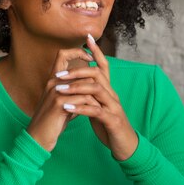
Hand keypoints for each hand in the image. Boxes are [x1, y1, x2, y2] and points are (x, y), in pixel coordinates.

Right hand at [27, 47, 97, 151]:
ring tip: (103, 97)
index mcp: (54, 80)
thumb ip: (73, 94)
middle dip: (91, 71)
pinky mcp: (59, 104)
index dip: (77, 51)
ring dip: (94, 89)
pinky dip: (91, 103)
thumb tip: (87, 89)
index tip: (91, 56)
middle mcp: (53, 83)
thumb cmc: (53, 121)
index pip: (62, 54)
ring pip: (81, 83)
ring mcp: (55, 92)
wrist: (39, 137)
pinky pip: (81, 98)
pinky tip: (97, 109)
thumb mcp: (63, 103)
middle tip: (102, 78)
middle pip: (75, 68)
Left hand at [53, 35, 137, 160]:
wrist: (125, 146)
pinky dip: (80, 108)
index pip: (104, 67)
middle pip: (97, 75)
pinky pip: (95, 110)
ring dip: (76, 88)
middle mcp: (113, 96)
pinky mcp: (111, 120)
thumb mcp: (100, 108)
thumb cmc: (110, 127)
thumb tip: (79, 86)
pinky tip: (67, 108)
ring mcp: (113, 107)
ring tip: (59, 90)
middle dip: (77, 72)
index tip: (87, 38)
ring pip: (96, 90)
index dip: (97, 52)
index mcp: (109, 91)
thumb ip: (92, 97)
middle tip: (58, 75)